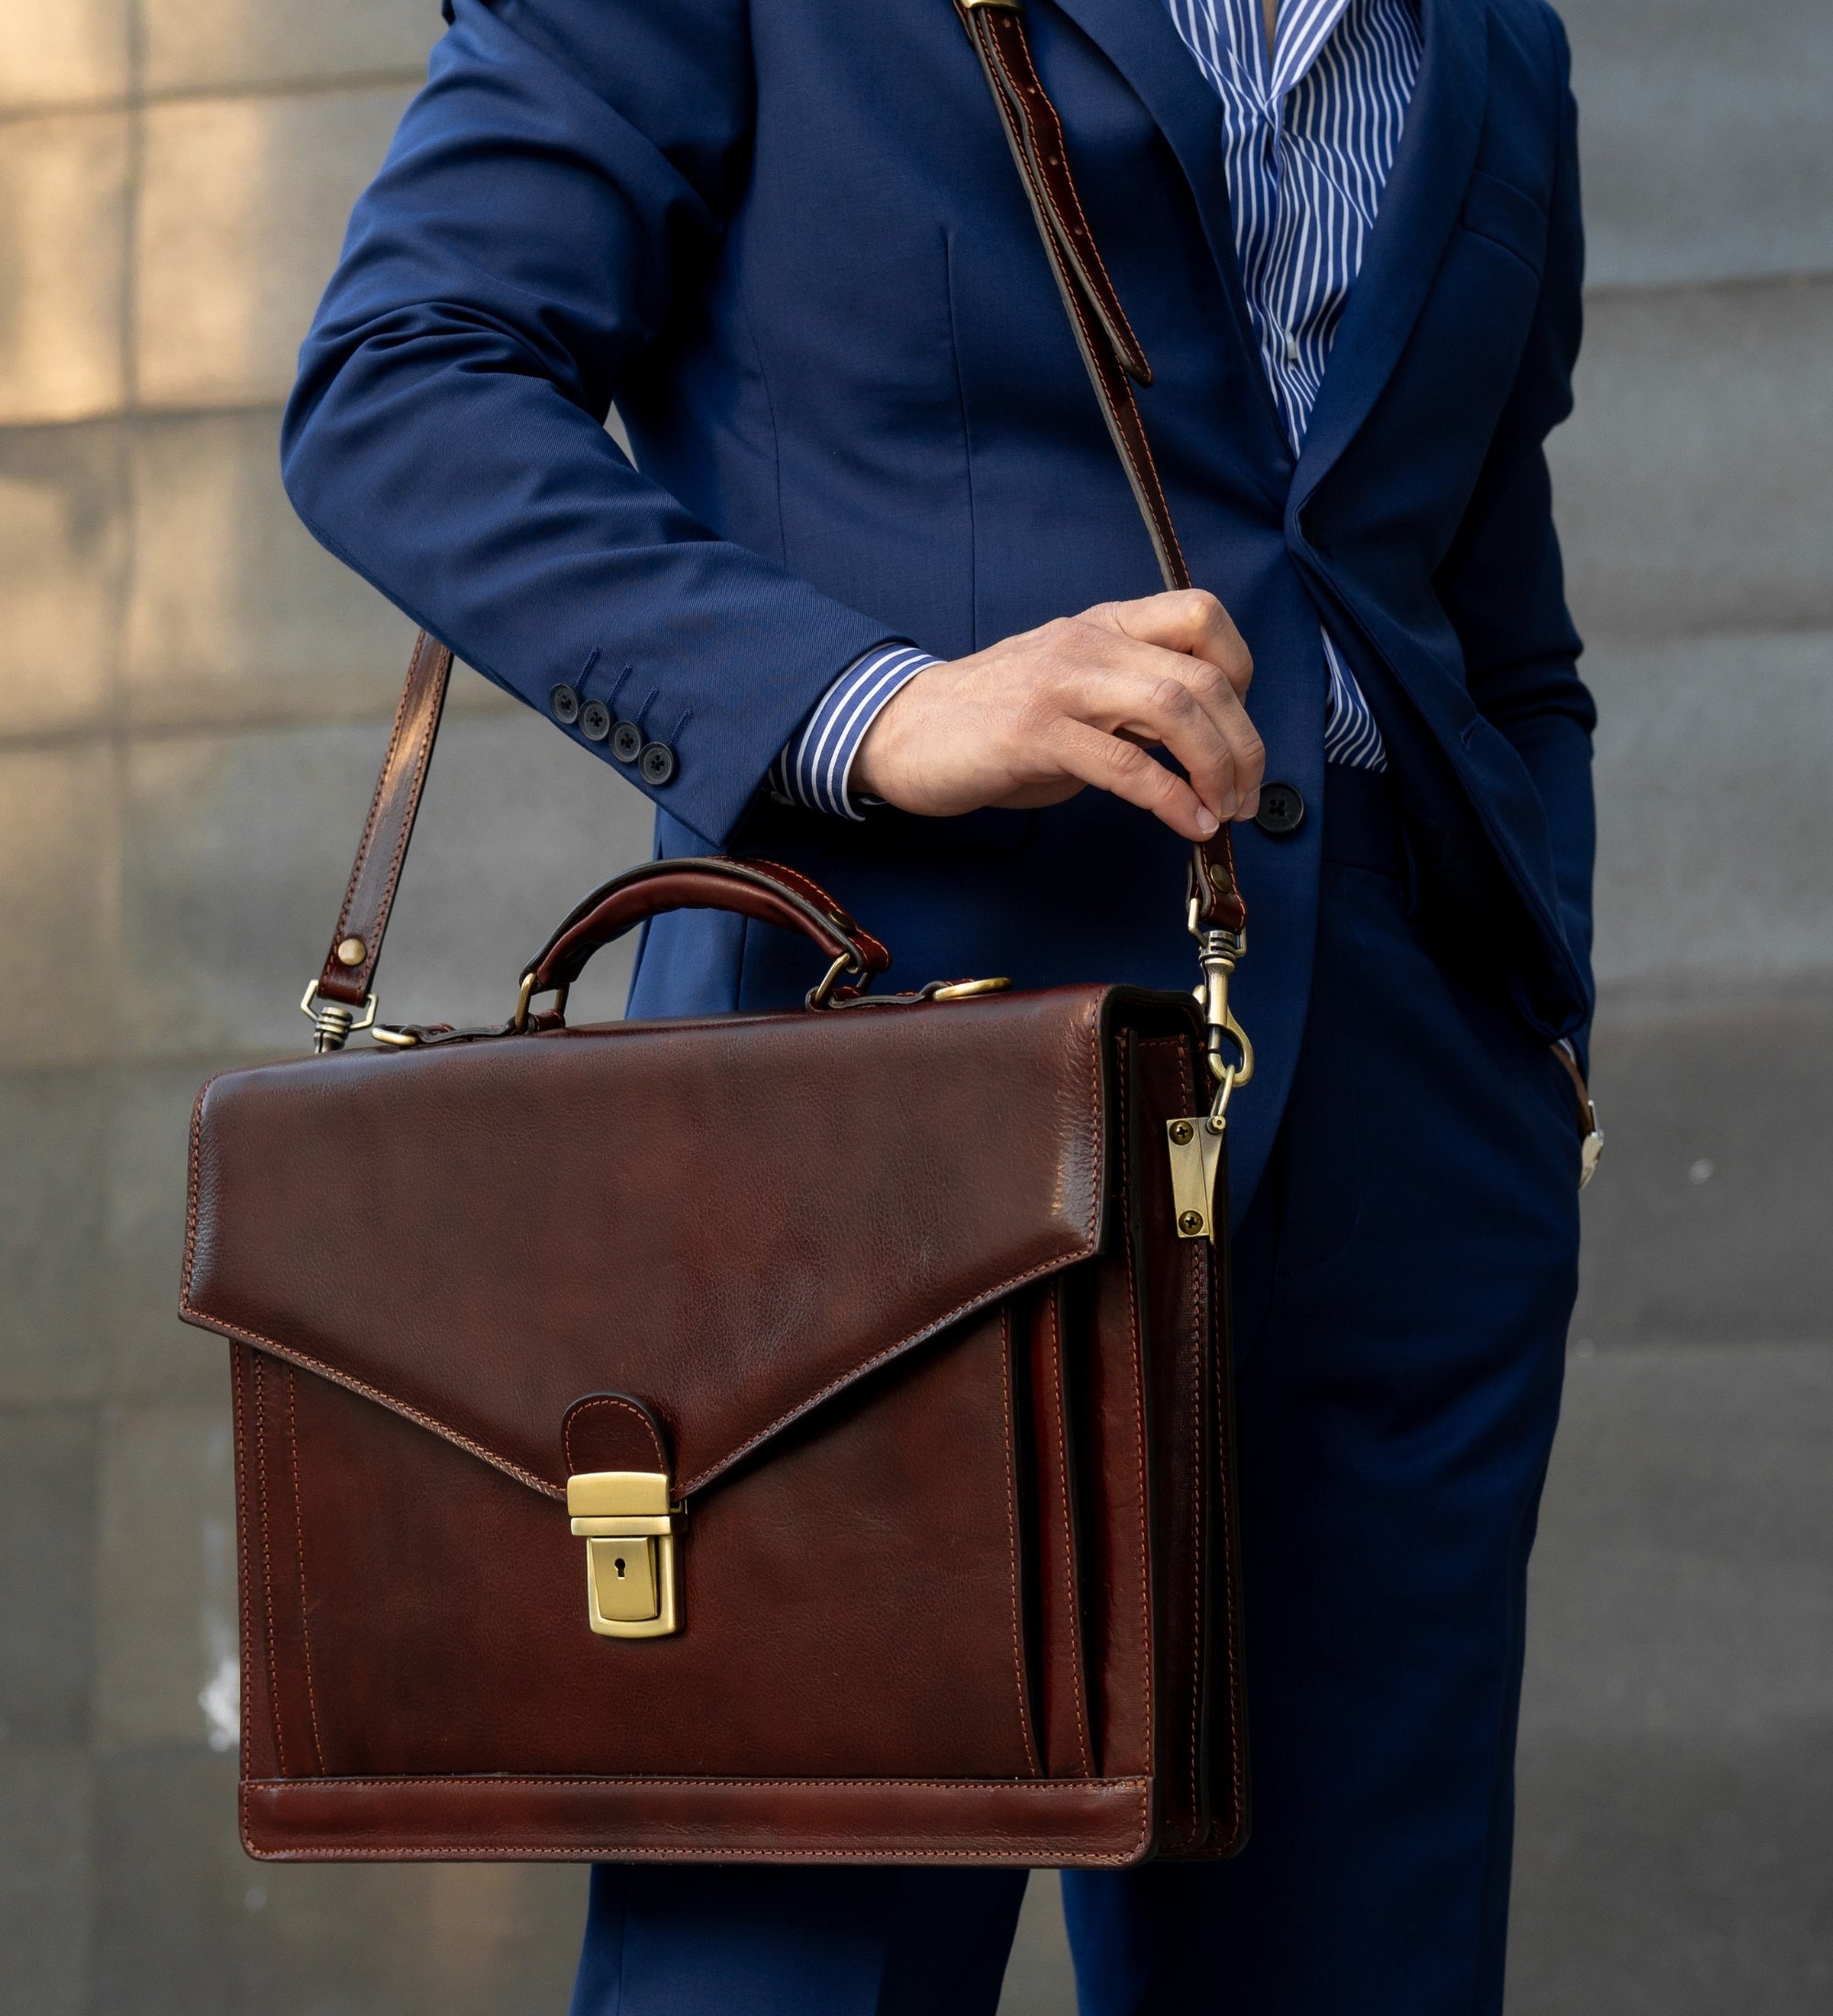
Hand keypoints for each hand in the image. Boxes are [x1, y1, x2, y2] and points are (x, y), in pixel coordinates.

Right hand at [851, 590, 1262, 841]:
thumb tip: (1205, 744)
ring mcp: (1060, 684)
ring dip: (1216, 768)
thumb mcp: (1075, 694)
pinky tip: (1185, 824)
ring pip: (1173, 709)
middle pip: (1203, 674)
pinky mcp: (1033, 733)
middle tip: (1248, 793)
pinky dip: (1169, 799)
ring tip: (1223, 811)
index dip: (1241, 672)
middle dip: (1244, 743)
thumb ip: (1134, 706)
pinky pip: (1123, 764)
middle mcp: (1088, 643)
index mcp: (1104, 626)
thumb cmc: (993, 721)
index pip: (1202, 616)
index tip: (1238, 730)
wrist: (903, 730)